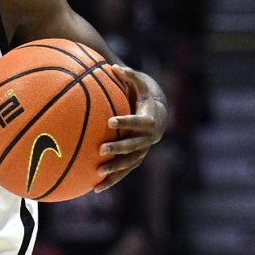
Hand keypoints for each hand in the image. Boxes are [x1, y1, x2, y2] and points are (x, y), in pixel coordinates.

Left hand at [95, 65, 166, 191]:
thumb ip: (129, 76)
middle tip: (101, 149)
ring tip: (98, 172)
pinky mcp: (136, 159)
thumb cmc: (144, 94)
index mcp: (150, 119)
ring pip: (130, 162)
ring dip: (115, 169)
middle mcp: (149, 138)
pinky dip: (112, 180)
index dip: (126, 121)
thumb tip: (113, 66)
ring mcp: (143, 150)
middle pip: (134, 145)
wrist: (159, 112)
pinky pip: (124, 171)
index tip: (110, 121)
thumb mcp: (140, 83)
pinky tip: (95, 188)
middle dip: (119, 148)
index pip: (138, 121)